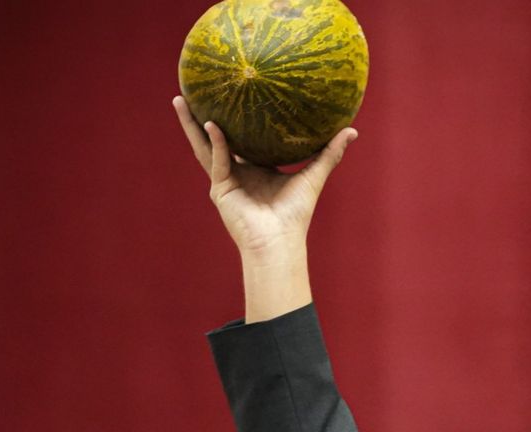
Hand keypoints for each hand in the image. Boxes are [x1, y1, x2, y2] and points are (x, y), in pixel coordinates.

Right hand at [172, 96, 356, 258]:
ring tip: (179, 100)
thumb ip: (329, 153)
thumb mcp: (314, 176)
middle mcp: (237, 173)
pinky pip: (217, 160)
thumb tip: (352, 130)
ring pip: (204, 146)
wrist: (280, 241)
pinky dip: (216, 142)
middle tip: (191, 90)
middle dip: (200, 116)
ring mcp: (224, 181)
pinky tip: (212, 124)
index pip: (240, 139)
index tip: (231, 94)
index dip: (234, 119)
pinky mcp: (219, 189)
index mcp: (255, 169)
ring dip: (191, 125)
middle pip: (214, 138)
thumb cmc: (296, 214)